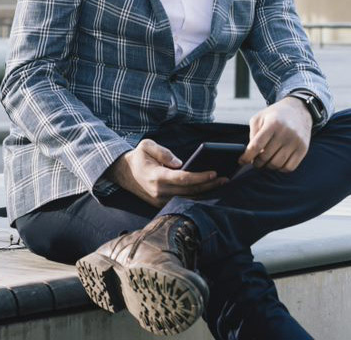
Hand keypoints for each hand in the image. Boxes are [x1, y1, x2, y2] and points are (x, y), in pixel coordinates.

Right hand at [105, 139, 229, 207]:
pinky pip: (182, 202)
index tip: (213, 172)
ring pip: (187, 199)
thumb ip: (162, 152)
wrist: (124, 173)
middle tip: (225, 179)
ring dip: (205, 193)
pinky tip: (209, 191)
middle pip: (189, 191)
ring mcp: (160, 200)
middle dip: (208, 185)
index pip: (182, 178)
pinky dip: (196, 197)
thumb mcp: (146, 145)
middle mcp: (159, 191)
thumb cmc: (139, 157)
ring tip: (221, 184)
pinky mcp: (161, 205)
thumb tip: (179, 163)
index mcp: (156, 175)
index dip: (199, 177)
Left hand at [239, 97, 312, 172]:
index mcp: (273, 123)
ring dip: (268, 166)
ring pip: (277, 164)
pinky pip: (289, 167)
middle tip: (255, 160)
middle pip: (265, 157)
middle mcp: (285, 132)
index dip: (247, 156)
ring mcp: (296, 141)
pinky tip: (277, 161)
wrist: (299, 110)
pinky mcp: (303, 149)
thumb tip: (249, 153)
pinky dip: (280, 168)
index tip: (242, 161)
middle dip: (256, 162)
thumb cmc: (276, 115)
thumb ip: (253, 134)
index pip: (256, 146)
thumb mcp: (260, 117)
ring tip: (265, 161)